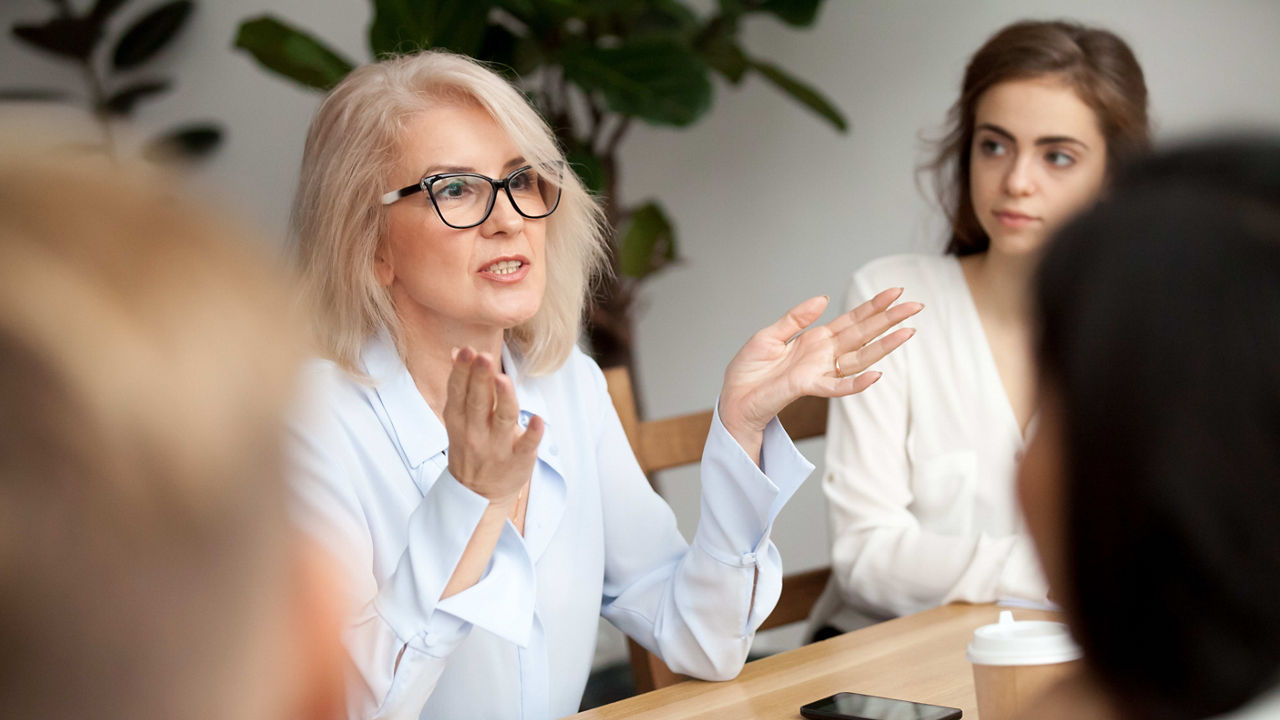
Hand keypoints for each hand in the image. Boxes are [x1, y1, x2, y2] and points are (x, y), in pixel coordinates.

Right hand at [443, 347, 542, 505]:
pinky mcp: (518, 460)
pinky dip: (532, 433)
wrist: (478, 494)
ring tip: (503, 380)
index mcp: (459, 419)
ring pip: (502, 420)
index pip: (459, 391)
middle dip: (480, 379)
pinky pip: (526, 446)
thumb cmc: (471, 446)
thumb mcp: (459, 419)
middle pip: (478, 402)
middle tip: (483, 356)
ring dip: (504, 399)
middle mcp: (476, 432)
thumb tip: (458, 350)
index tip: (467, 351)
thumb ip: (462, 385)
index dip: (462, 371)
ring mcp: (497, 447)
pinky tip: (538, 420)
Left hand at [719, 288, 921, 443]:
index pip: (852, 320)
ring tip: (908, 332)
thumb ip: (796, 318)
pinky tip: (877, 374)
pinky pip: (838, 387)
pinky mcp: (808, 387)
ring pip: (859, 358)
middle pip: (863, 334)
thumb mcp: (769, 335)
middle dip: (889, 320)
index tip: (896, 291)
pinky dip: (857, 383)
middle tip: (916, 306)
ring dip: (884, 347)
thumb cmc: (749, 370)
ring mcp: (819, 372)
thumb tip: (823, 298)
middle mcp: (824, 355)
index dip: (873, 306)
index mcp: (816, 339)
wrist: (734, 398)